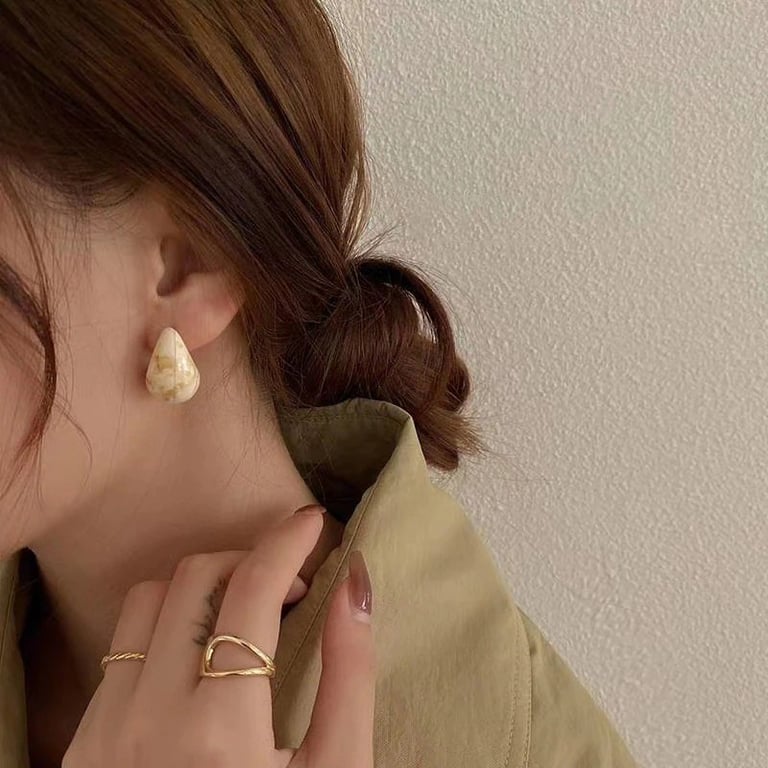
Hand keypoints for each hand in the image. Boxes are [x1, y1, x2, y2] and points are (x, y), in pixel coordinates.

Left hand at [63, 506, 375, 766]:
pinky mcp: (85, 747)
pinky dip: (167, 628)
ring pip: (145, 604)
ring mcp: (104, 735)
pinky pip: (121, 649)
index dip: (286, 542)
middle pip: (192, 580)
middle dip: (248, 559)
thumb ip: (349, 673)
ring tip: (244, 613)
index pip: (249, 590)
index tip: (313, 521)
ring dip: (202, 588)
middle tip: (290, 583)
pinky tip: (202, 655)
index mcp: (218, 731)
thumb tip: (355, 581)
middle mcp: (145, 722)